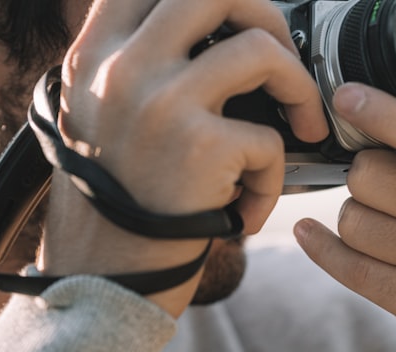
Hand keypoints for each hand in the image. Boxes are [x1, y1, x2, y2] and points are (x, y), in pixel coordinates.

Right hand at [40, 0, 327, 314]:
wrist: (103, 282)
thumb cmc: (114, 206)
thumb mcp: (95, 119)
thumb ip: (135, 68)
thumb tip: (211, 34)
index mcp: (95, 55)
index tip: (239, 20)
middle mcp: (122, 68)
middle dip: (268, 18)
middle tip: (283, 64)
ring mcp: (161, 103)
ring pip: (261, 48)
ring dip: (300, 87)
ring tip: (300, 125)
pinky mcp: (199, 147)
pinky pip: (272, 137)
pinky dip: (275, 177)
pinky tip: (250, 207)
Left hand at [294, 83, 395, 351]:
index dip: (385, 114)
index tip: (347, 98)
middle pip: (374, 178)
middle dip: (362, 177)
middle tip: (380, 187)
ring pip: (356, 223)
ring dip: (354, 218)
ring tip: (380, 223)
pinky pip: (351, 269)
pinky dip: (322, 249)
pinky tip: (311, 235)